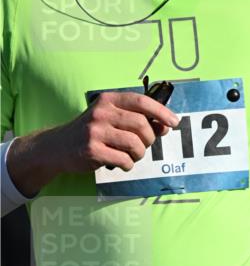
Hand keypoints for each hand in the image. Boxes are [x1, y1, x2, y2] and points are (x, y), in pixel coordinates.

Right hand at [7, 90, 179, 196]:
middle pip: (141, 125)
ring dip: (139, 154)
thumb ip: (138, 121)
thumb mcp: (113, 121)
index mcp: (108, 100)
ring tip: (131, 156)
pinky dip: (127, 165)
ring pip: (135, 144)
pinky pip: (124, 160)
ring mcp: (95, 131)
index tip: (174, 122)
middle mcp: (101, 112)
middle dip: (149, 140)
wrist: (59, 146)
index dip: (161, 111)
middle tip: (142, 146)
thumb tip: (165, 126)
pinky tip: (120, 164)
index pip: (140, 101)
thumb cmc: (93, 133)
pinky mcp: (91, 150)